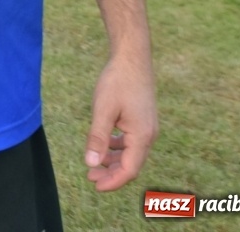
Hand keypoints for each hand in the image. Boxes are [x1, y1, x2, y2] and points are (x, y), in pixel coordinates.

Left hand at [84, 51, 157, 191]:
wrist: (132, 56)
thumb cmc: (118, 80)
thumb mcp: (103, 109)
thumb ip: (98, 138)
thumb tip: (91, 164)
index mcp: (142, 135)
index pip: (129, 170)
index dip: (112, 181)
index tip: (94, 184)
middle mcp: (149, 134)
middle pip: (131, 164)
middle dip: (111, 173)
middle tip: (90, 176)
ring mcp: (147, 126)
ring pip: (131, 153)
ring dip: (114, 161)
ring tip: (94, 163)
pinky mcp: (143, 118)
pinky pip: (131, 141)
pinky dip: (118, 147)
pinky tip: (105, 145)